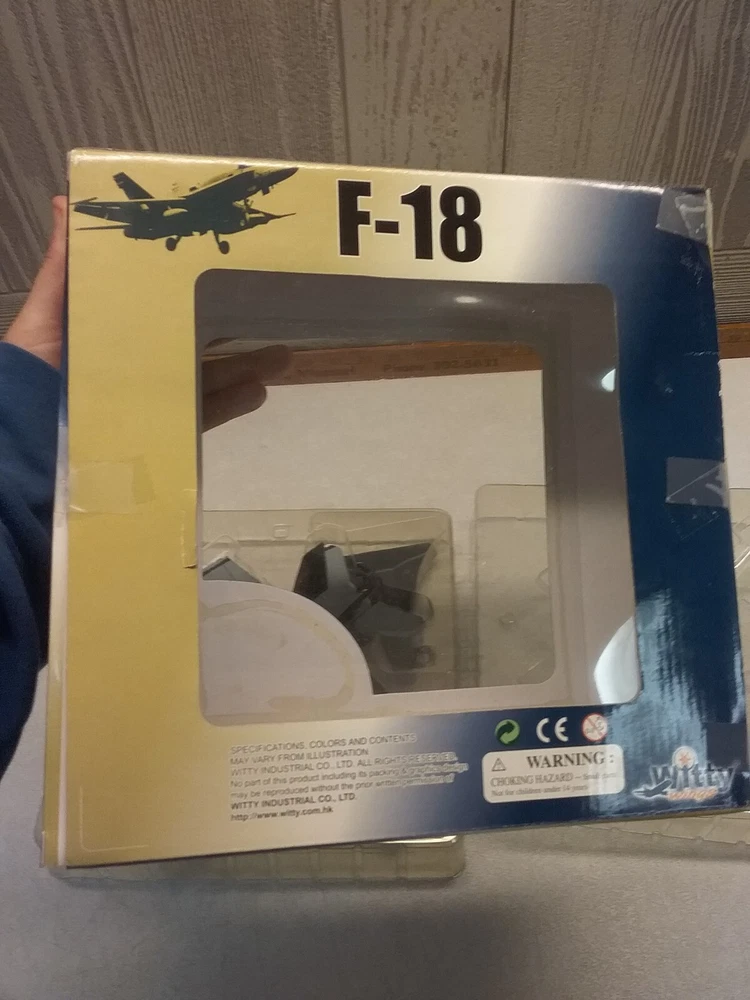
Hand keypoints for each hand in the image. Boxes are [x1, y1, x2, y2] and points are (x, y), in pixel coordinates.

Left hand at [5, 197, 289, 428]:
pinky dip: (229, 406)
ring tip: (283, 358)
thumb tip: (69, 200)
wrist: (25, 447)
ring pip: (205, 382)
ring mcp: (149, 403)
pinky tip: (258, 392)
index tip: (230, 272)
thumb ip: (64, 267)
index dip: (195, 293)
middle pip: (192, 346)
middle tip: (274, 317)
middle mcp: (136, 367)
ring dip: (245, 369)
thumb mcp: (49, 313)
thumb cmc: (33, 373)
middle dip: (235, 335)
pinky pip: (198, 419)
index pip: (161, 309)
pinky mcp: (156, 435)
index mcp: (114, 334)